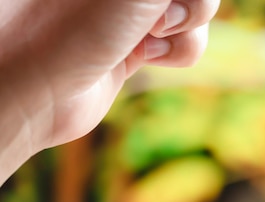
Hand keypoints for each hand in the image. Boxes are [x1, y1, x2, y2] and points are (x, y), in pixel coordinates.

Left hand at [0, 0, 218, 183]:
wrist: (32, 96)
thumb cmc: (69, 35)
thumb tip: (195, 1)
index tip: (163, 9)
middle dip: (189, 7)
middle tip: (155, 22)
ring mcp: (134, 14)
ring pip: (198, 15)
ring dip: (185, 34)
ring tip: (145, 43)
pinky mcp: (139, 46)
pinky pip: (185, 44)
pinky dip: (177, 53)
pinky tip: (144, 57)